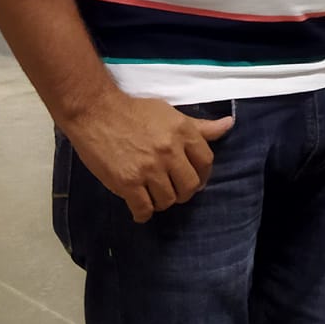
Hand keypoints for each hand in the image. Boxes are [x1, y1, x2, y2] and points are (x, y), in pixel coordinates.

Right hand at [64, 93, 235, 222]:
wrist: (95, 111)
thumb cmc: (134, 111)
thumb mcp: (170, 113)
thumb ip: (200, 126)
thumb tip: (229, 125)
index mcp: (182, 132)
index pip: (206, 162)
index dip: (201, 174)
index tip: (192, 178)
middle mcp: (169, 151)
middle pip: (189, 187)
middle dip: (183, 192)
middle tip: (171, 188)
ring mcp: (149, 169)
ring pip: (168, 200)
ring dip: (161, 201)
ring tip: (152, 194)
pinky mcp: (127, 183)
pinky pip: (144, 209)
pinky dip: (143, 212)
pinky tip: (139, 207)